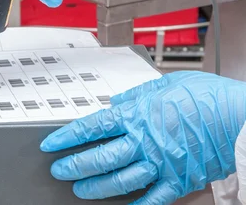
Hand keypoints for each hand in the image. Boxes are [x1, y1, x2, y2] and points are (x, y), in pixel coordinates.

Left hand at [41, 71, 245, 204]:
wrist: (239, 117)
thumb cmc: (206, 96)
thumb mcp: (164, 84)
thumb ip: (136, 95)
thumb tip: (116, 103)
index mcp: (136, 114)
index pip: (90, 128)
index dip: (66, 137)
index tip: (51, 144)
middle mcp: (142, 141)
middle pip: (98, 157)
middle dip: (73, 165)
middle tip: (58, 170)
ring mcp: (159, 163)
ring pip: (118, 180)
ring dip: (94, 187)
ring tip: (79, 190)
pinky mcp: (178, 180)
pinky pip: (151, 199)